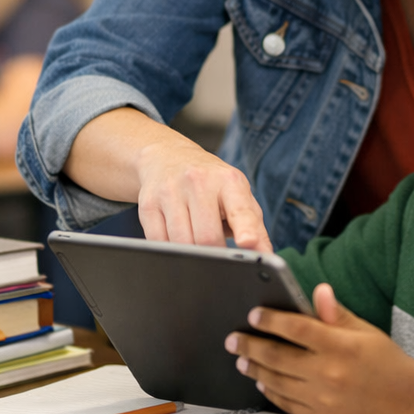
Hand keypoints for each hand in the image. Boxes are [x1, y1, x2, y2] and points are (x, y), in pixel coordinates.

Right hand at [135, 137, 271, 250]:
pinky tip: (176, 237)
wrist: (168, 158)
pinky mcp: (148, 204)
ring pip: (181, 244)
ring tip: (196, 239)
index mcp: (228, 181)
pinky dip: (170, 250)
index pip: (239, 209)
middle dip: (215, 254)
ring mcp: (170, 191)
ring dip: (191, 253)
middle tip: (218, 253)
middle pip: (207, 237)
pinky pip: (159, 243)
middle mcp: (199, 181)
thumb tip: (266, 255)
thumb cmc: (211, 183)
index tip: (248, 242)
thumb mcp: (237, 195)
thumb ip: (254, 226)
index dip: (245, 228)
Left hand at [225, 283, 413, 413]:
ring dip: (256, 368)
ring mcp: (325, 401)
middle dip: (251, 345)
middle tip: (233, 338)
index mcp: (340, 346)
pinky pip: (289, 405)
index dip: (270, 320)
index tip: (253, 314)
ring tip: (242, 359)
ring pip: (278, 382)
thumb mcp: (366, 331)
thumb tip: (317, 290)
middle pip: (278, 356)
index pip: (296, 328)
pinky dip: (272, 392)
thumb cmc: (388, 361)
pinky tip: (263, 381)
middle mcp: (329, 374)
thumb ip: (337, 314)